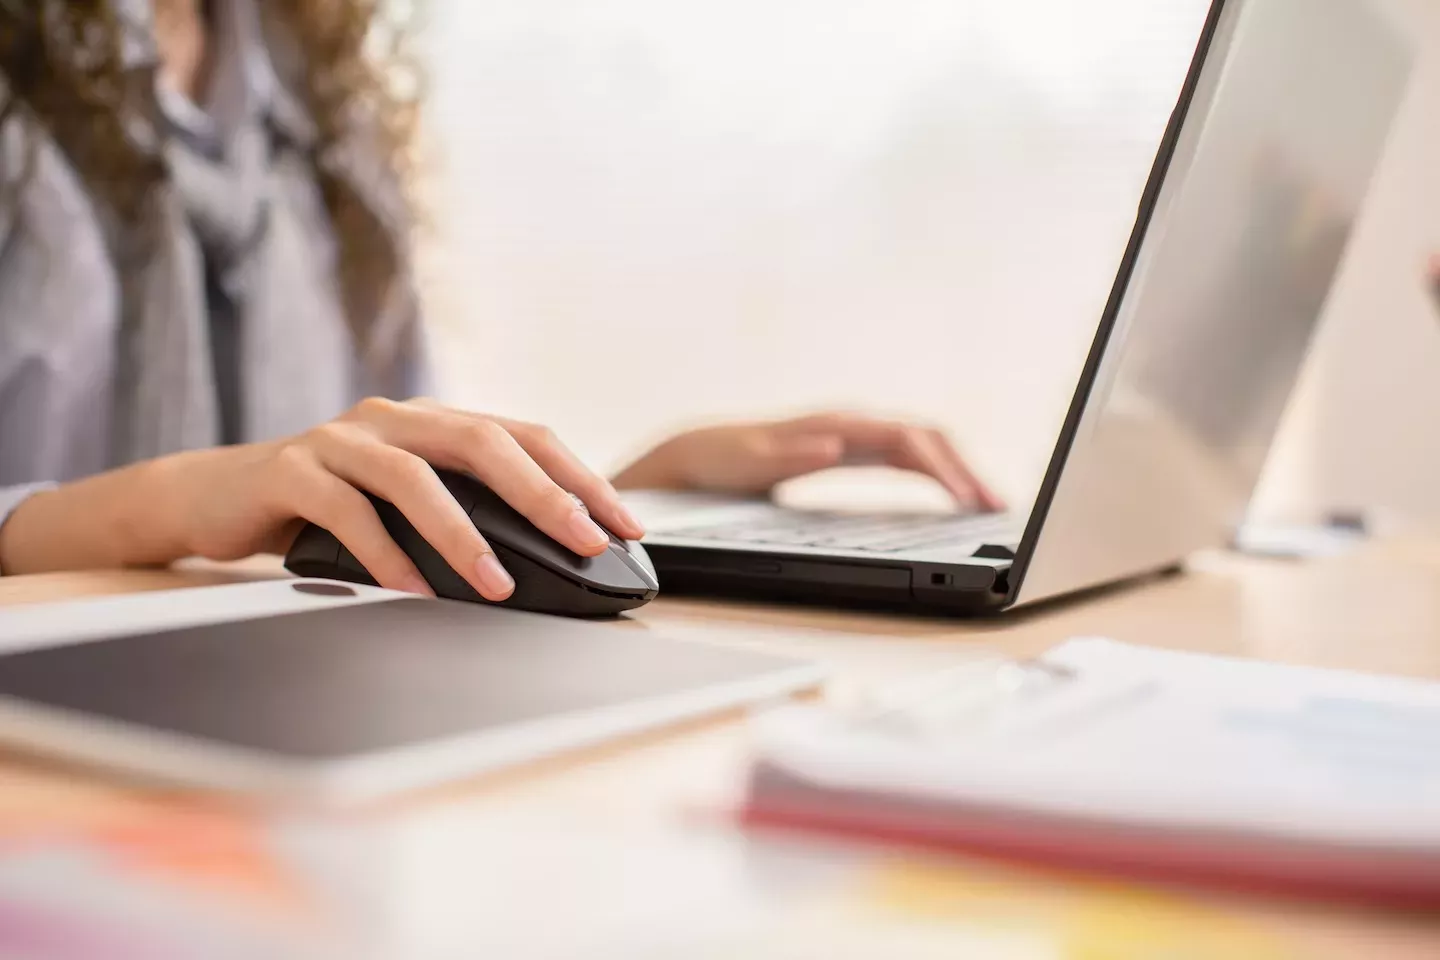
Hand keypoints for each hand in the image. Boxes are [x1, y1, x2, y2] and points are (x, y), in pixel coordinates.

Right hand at [0, 398, 644, 599]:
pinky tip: (411, 591)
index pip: (527, 437)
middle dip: (544, 494)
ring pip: (415, 476)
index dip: (581, 477)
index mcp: (435, 422)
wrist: (214, 496)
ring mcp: (340, 439)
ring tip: (497, 586)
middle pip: (484, 442)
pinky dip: (384, 554)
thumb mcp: (406, 504)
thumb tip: (550, 560)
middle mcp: (395, 419)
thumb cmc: (327, 508)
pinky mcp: (290, 469)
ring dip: (463, 535)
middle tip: (584, 542)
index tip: (625, 525)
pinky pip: (347, 509)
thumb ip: (466, 513)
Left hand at [613, 412, 1001, 510]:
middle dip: (965, 470)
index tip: (965, 499)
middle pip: (927, 438)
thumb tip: (834, 446)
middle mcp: (851, 423)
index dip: (941, 468)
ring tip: (989, 504)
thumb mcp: (751, 460)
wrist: (700, 452)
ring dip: (958, 470)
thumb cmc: (725, 458)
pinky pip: (907, 456)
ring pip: (922, 445)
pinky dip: (937, 473)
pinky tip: (952, 497)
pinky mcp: (851, 449)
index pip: (906, 440)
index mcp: (835, 424)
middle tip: (997, 507)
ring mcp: (854, 434)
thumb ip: (792, 452)